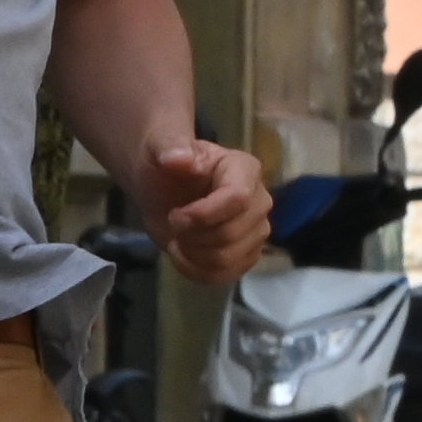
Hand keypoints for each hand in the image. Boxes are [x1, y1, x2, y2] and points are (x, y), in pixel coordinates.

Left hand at [146, 137, 272, 289]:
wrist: (163, 187)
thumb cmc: (166, 166)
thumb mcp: (161, 147)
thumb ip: (170, 146)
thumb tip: (178, 158)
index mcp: (245, 170)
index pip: (239, 199)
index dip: (204, 215)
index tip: (175, 215)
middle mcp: (260, 201)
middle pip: (235, 233)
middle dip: (194, 235)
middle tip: (174, 222)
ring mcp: (256, 231)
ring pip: (230, 258)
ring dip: (194, 254)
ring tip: (178, 238)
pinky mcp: (245, 255)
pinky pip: (226, 275)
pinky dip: (197, 271)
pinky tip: (183, 254)